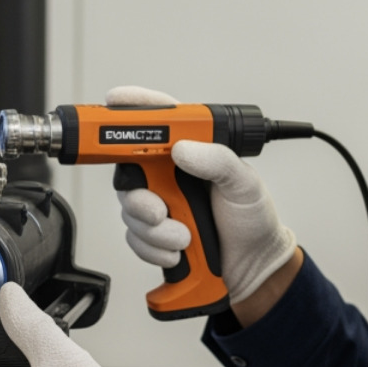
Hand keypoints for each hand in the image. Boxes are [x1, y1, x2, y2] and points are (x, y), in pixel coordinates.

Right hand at [107, 86, 297, 305]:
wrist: (253, 265)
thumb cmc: (252, 219)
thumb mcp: (244, 183)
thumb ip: (218, 161)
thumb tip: (184, 149)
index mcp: (193, 151)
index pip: (159, 120)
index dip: (133, 107)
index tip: (115, 101)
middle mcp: (170, 174)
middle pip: (130, 169)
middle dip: (140, 195)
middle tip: (158, 210)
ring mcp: (159, 203)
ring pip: (130, 209)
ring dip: (155, 230)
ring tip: (184, 236)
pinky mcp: (153, 234)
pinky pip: (134, 238)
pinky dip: (155, 248)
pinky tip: (178, 250)